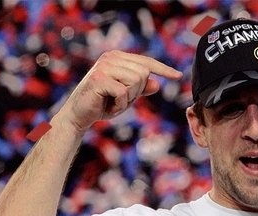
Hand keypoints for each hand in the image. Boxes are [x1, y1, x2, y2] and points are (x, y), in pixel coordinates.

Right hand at [57, 51, 181, 132]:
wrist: (79, 115)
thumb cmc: (102, 104)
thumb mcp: (126, 97)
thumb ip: (140, 89)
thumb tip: (156, 83)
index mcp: (117, 57)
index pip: (146, 61)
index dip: (163, 69)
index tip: (178, 76)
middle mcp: (111, 57)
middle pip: (144, 73)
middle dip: (137, 92)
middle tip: (120, 99)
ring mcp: (104, 66)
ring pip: (136, 81)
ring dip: (128, 98)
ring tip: (114, 102)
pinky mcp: (99, 78)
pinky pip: (124, 92)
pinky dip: (120, 105)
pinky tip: (109, 106)